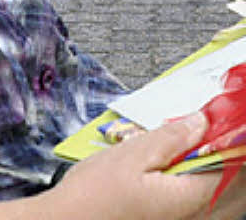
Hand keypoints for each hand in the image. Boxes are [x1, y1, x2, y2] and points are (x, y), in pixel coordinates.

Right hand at [47, 112, 245, 219]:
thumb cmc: (96, 194)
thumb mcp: (130, 155)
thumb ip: (170, 138)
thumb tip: (201, 121)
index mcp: (193, 198)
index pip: (234, 164)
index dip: (233, 137)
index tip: (226, 116)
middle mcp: (200, 218)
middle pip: (238, 185)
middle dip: (232, 155)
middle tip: (216, 128)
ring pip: (231, 201)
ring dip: (226, 172)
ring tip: (204, 146)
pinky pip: (213, 211)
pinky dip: (213, 188)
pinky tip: (194, 171)